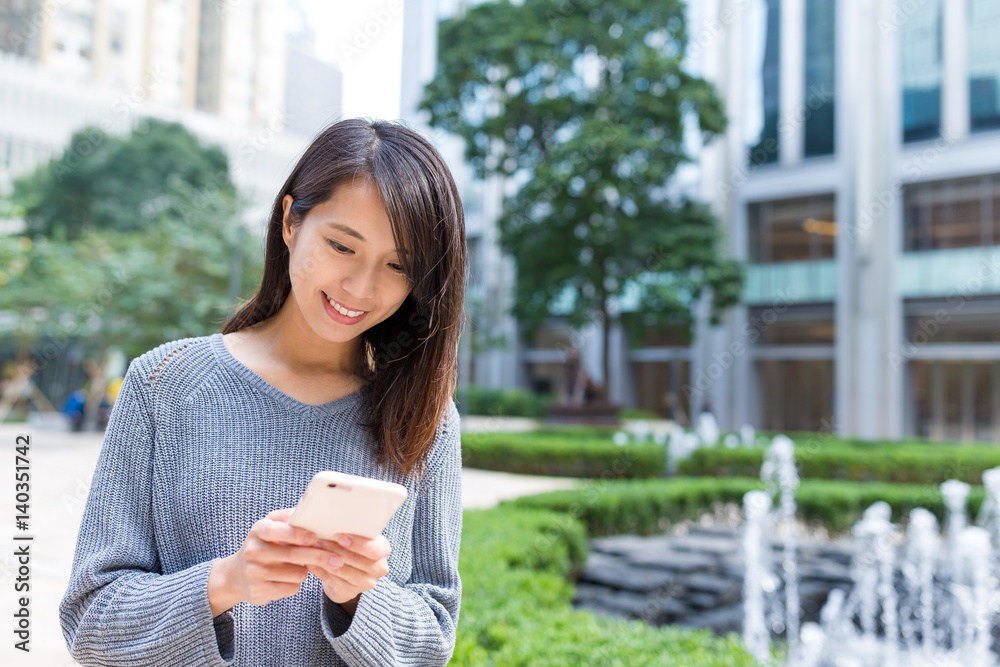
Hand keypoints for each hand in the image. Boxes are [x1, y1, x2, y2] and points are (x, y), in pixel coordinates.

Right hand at [208, 508, 337, 615]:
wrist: (237, 575)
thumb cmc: (264, 545)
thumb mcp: (272, 527)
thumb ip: (289, 518)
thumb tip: (309, 501)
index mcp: (259, 530)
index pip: (277, 530)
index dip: (296, 534)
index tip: (314, 537)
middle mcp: (253, 550)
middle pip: (292, 554)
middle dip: (318, 556)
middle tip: (336, 559)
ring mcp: (253, 572)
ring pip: (295, 573)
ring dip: (305, 571)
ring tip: (299, 567)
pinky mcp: (257, 591)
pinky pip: (290, 588)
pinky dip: (296, 584)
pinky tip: (288, 580)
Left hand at [306, 533, 391, 609]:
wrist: (352, 572)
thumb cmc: (354, 547)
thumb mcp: (359, 536)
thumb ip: (353, 529)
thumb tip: (331, 517)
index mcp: (383, 550)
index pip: (375, 550)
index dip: (358, 544)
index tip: (340, 536)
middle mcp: (378, 568)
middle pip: (356, 560)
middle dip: (335, 548)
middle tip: (318, 539)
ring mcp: (365, 583)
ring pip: (341, 570)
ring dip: (324, 558)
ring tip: (311, 547)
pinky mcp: (350, 592)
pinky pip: (331, 580)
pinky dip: (319, 569)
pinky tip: (310, 561)